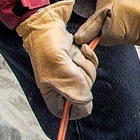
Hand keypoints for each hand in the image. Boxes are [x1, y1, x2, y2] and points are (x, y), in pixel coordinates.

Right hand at [17, 0, 98, 119]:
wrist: (48, 26)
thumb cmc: (47, 49)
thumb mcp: (60, 70)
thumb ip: (74, 88)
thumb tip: (86, 102)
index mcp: (52, 94)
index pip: (66, 113)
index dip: (77, 108)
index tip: (84, 97)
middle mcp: (62, 86)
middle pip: (84, 94)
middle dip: (83, 77)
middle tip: (73, 66)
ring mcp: (70, 74)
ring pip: (89, 78)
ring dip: (85, 64)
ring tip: (73, 55)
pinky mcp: (78, 63)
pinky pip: (92, 65)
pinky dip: (89, 56)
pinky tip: (81, 49)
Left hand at [74, 0, 139, 46]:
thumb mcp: (102, 6)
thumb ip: (91, 26)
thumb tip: (78, 41)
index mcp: (117, 26)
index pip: (107, 41)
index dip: (106, 31)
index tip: (111, 19)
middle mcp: (134, 31)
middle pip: (122, 41)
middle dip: (120, 31)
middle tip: (123, 15)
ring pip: (136, 40)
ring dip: (133, 31)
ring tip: (133, 15)